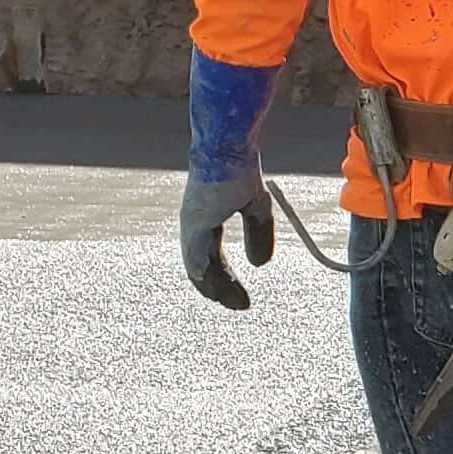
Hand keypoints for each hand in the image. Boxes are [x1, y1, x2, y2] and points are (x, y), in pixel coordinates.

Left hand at [180, 158, 276, 310]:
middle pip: (204, 266)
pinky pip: (196, 256)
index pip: (213, 257)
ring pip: (198, 266)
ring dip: (215, 287)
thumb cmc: (240, 168)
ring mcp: (193, 224)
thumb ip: (258, 234)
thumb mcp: (257, 207)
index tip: (241, 297)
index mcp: (208, 220)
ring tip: (234, 303)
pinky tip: (217, 290)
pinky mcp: (194, 222)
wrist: (229, 147)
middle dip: (222, 288)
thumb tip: (260, 264)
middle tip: (240, 306)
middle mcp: (195, 225)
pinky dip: (205, 276)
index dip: (227, 278)